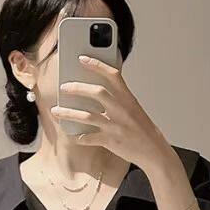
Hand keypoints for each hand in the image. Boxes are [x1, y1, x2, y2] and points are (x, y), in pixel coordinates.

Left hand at [51, 56, 173, 174]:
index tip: (82, 58)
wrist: (154, 150)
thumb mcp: (133, 108)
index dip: (97, 65)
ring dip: (68, 113)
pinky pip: (89, 138)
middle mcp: (122, 110)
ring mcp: (116, 125)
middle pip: (97, 93)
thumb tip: (97, 90)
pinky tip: (73, 136)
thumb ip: (118, 98)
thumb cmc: (141, 129)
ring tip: (56, 111)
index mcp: (128, 98)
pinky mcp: (111, 141)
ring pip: (87, 116)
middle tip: (63, 87)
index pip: (113, 75)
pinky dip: (79, 137)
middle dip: (77, 88)